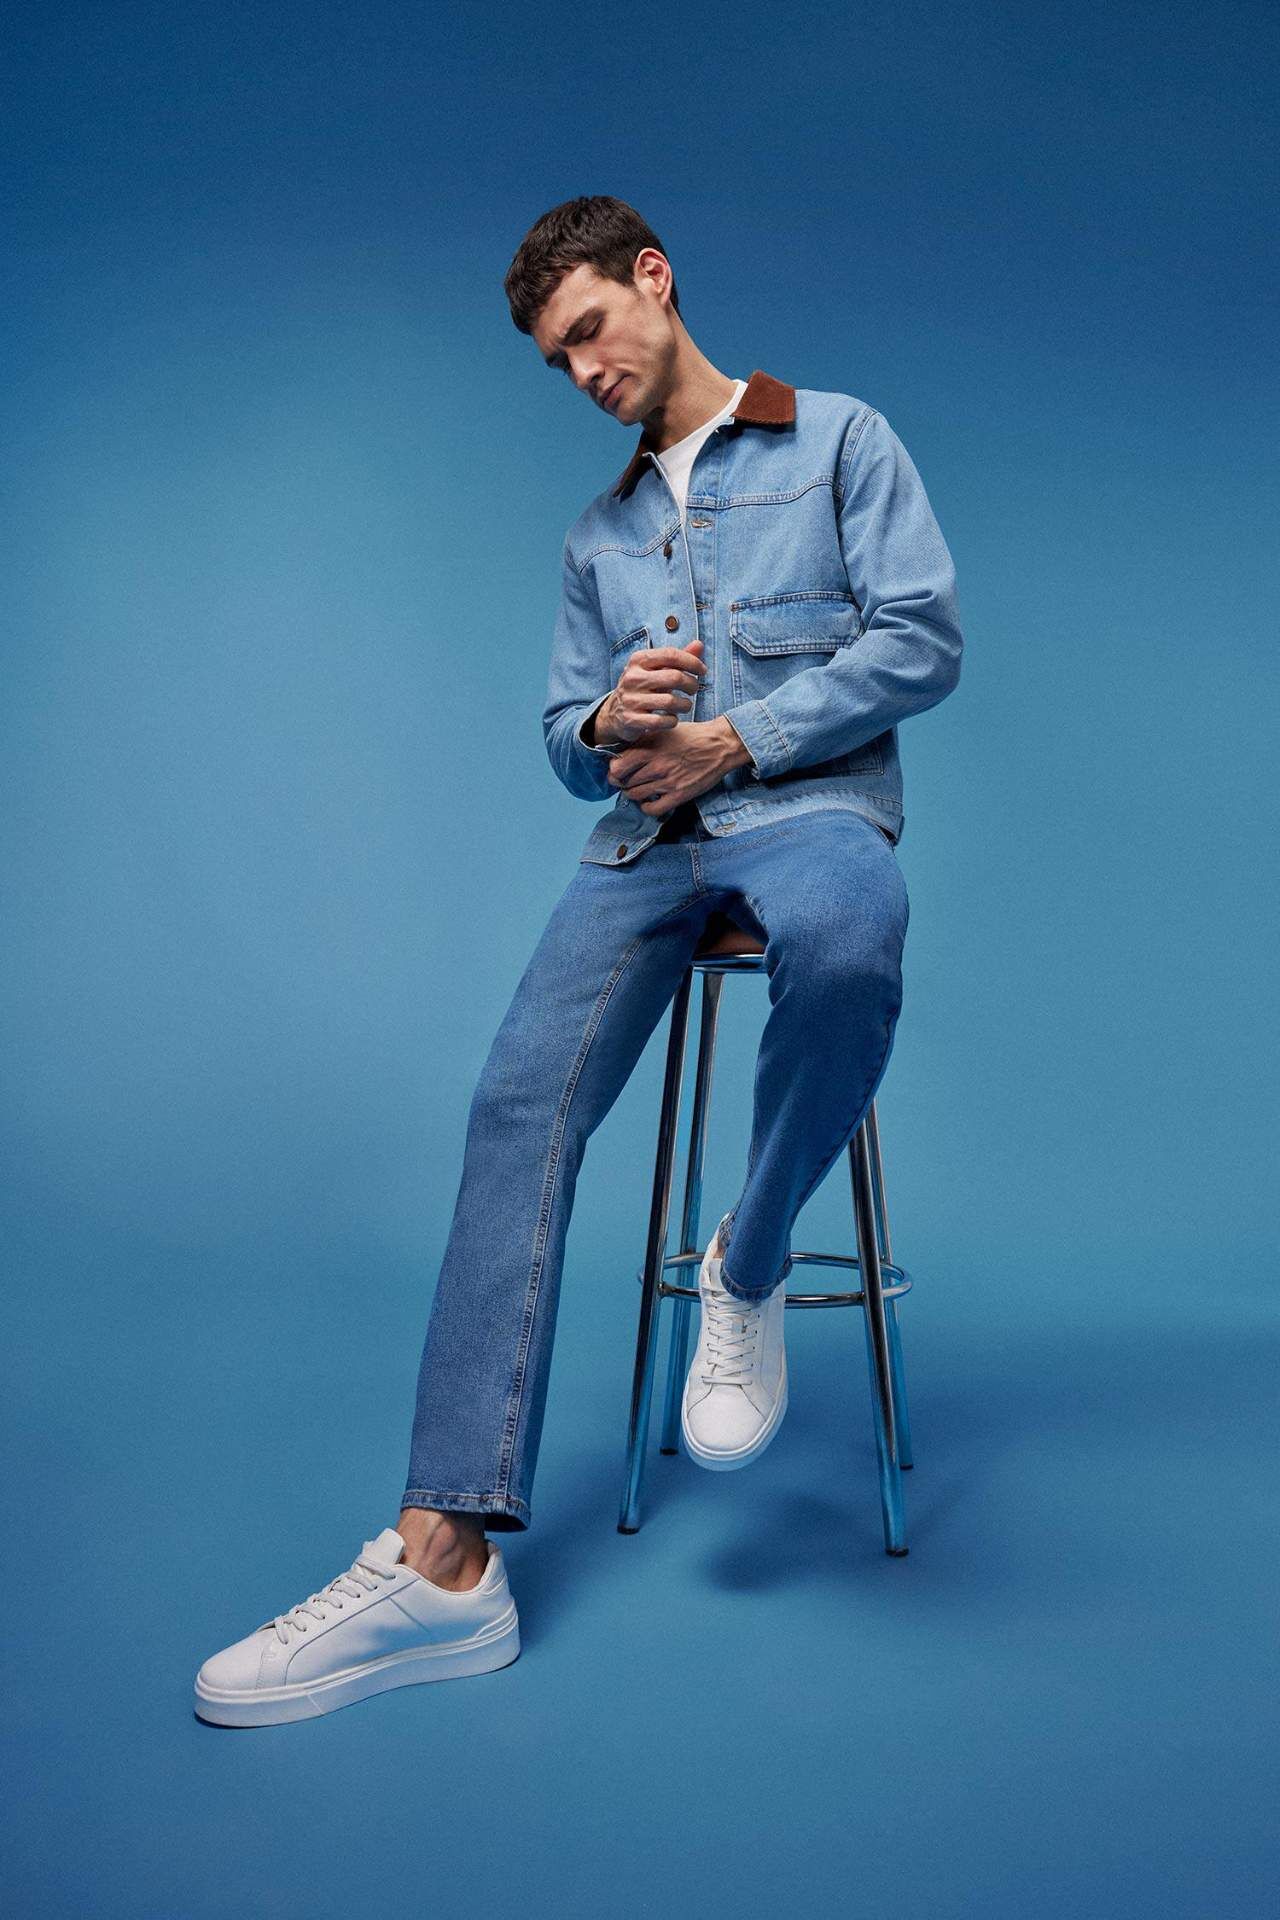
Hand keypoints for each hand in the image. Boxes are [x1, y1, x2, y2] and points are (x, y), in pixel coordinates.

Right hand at [599, 639, 707, 743]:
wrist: (614, 713)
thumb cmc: (643, 687)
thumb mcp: (656, 670)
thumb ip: (678, 658)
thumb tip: (700, 644)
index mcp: (638, 660)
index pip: (671, 654)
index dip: (692, 662)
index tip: (702, 671)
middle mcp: (632, 677)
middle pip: (675, 677)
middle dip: (692, 684)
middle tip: (694, 690)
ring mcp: (631, 699)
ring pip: (671, 701)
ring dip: (685, 705)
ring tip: (685, 705)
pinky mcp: (631, 719)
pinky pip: (662, 721)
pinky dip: (672, 721)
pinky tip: (672, 718)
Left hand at [608, 715, 751, 815]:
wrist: (719, 745)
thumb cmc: (692, 736)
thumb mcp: (663, 732)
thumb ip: (644, 741)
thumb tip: (624, 753)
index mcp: (650, 748)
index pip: (617, 767)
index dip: (614, 771)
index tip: (618, 771)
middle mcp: (656, 766)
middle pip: (625, 782)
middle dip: (623, 783)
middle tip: (628, 781)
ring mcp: (667, 782)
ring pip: (635, 795)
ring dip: (634, 794)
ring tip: (639, 789)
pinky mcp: (678, 795)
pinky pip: (652, 809)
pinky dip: (646, 807)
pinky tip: (650, 801)